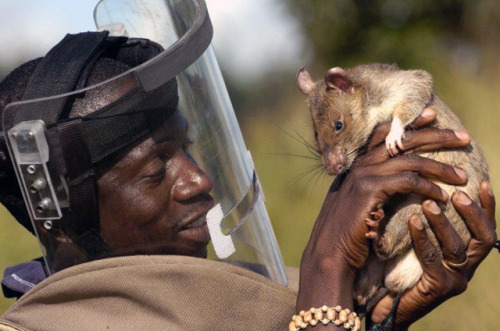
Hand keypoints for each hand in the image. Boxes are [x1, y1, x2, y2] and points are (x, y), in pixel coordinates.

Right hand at [297, 109, 469, 313]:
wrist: (330, 253)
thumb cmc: (346, 234)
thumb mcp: (359, 204)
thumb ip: (372, 187)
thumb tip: (396, 181)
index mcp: (356, 165)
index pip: (383, 134)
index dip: (408, 123)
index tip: (431, 115)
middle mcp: (358, 165)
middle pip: (402, 140)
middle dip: (435, 135)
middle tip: (463, 137)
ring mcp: (362, 175)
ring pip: (410, 160)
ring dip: (440, 166)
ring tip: (461, 176)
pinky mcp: (370, 190)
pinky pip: (408, 181)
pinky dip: (428, 187)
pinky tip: (441, 197)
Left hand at [370, 182, 496, 329]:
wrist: (387, 305)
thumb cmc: (400, 267)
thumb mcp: (419, 242)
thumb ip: (429, 222)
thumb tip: (424, 186)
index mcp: (466, 255)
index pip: (485, 228)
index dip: (488, 206)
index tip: (482, 181)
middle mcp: (466, 268)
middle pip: (484, 238)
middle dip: (473, 213)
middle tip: (457, 193)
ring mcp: (454, 279)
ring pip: (457, 247)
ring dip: (444, 223)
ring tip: (429, 203)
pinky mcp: (437, 288)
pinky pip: (433, 259)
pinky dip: (423, 238)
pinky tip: (413, 221)